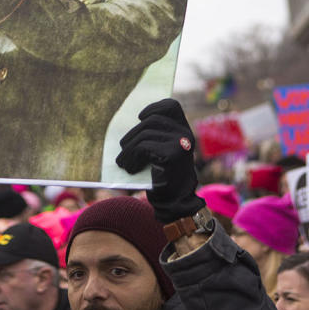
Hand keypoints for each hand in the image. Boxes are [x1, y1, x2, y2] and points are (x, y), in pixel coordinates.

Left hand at [116, 98, 204, 223]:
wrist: (175, 203)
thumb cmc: (164, 177)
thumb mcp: (163, 152)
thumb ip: (157, 136)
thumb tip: (134, 123)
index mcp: (184, 131)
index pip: (172, 106)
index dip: (154, 107)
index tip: (140, 117)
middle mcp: (186, 134)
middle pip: (151, 121)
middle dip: (132, 135)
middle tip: (122, 149)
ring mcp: (181, 143)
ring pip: (144, 135)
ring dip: (128, 149)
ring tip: (122, 161)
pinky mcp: (172, 154)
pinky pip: (143, 147)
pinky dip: (131, 157)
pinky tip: (129, 168)